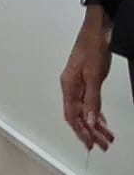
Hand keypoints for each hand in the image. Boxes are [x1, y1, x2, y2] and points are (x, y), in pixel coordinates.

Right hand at [61, 8, 115, 150]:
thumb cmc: (91, 46)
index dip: (81, 132)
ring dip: (95, 124)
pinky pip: (88, 102)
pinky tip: (102, 120)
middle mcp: (71, 86)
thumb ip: (93, 99)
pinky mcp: (86, 79)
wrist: (97, 29)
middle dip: (90, 132)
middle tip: (102, 145)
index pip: (72, 116)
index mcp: (68, 86)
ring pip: (85, 110)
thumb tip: (91, 120)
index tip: (91, 144)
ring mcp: (78, 83)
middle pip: (78, 115)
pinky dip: (96, 113)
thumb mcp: (95, 75)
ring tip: (106, 137)